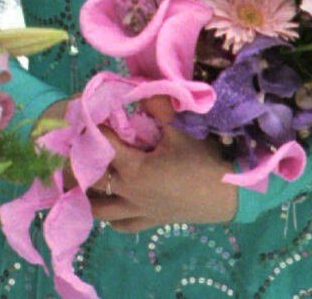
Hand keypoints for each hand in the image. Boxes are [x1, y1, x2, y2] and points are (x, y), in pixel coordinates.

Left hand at [87, 97, 237, 232]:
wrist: (229, 194)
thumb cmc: (204, 160)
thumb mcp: (181, 129)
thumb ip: (157, 106)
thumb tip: (139, 86)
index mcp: (133, 169)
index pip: (100, 144)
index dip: (92, 126)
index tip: (90, 112)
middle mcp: (128, 193)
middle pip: (91, 179)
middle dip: (82, 160)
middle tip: (82, 141)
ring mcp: (137, 210)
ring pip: (98, 209)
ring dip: (90, 193)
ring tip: (88, 174)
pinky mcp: (149, 221)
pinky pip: (120, 224)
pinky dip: (110, 215)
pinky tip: (110, 202)